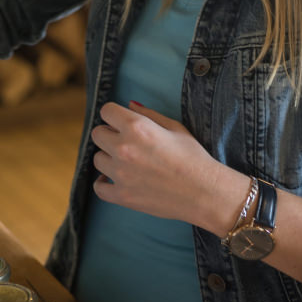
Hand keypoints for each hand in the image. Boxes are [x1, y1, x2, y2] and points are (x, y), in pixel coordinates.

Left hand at [90, 100, 223, 225]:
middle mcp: (124, 148)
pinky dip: (103, 182)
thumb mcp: (174, 127)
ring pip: (97, 159)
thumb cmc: (193, 156)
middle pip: (97, 134)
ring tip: (125, 161)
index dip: (114, 115)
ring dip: (108, 158)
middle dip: (109, 134)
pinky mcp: (122, 196)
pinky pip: (98, 187)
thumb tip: (130, 104)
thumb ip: (148, 114)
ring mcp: (121, 174)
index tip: (120, 121)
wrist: (205, 192)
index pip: (106, 111)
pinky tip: (113, 179)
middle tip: (125, 141)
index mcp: (137, 127)